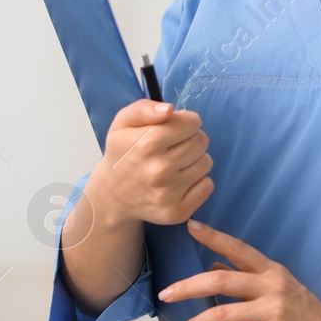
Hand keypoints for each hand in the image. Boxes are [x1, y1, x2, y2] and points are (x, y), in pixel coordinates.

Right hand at [87, 99, 212, 227]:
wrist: (112, 196)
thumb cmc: (122, 154)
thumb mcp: (122, 124)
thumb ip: (143, 109)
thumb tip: (169, 109)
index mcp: (146, 145)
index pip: (193, 122)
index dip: (186, 122)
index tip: (174, 129)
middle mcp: (158, 171)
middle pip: (202, 141)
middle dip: (191, 139)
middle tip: (173, 147)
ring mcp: (168, 194)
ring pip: (206, 162)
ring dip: (194, 160)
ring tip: (174, 164)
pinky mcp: (177, 212)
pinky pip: (208, 185)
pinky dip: (197, 182)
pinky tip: (178, 182)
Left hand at [159, 220, 320, 320]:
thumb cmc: (308, 313)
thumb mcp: (282, 287)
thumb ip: (249, 276)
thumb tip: (215, 265)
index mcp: (273, 272)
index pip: (239, 249)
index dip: (213, 238)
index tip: (190, 226)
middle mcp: (273, 288)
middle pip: (222, 280)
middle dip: (188, 286)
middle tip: (166, 292)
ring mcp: (275, 313)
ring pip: (224, 313)